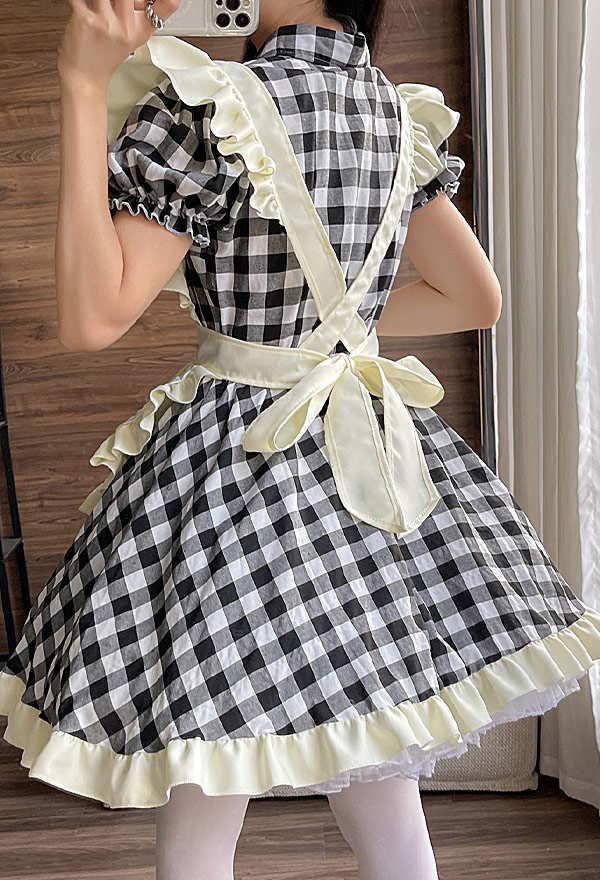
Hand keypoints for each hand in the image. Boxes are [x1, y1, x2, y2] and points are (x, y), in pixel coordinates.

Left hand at [57, 0, 179, 88]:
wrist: (85, 78)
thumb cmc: (104, 56)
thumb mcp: (132, 39)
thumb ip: (138, 14)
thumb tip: (142, 0)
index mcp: (141, 29)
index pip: (169, 4)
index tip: (150, 2)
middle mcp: (127, 26)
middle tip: (113, 5)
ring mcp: (106, 23)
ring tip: (98, 6)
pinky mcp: (85, 19)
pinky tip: (84, 5)